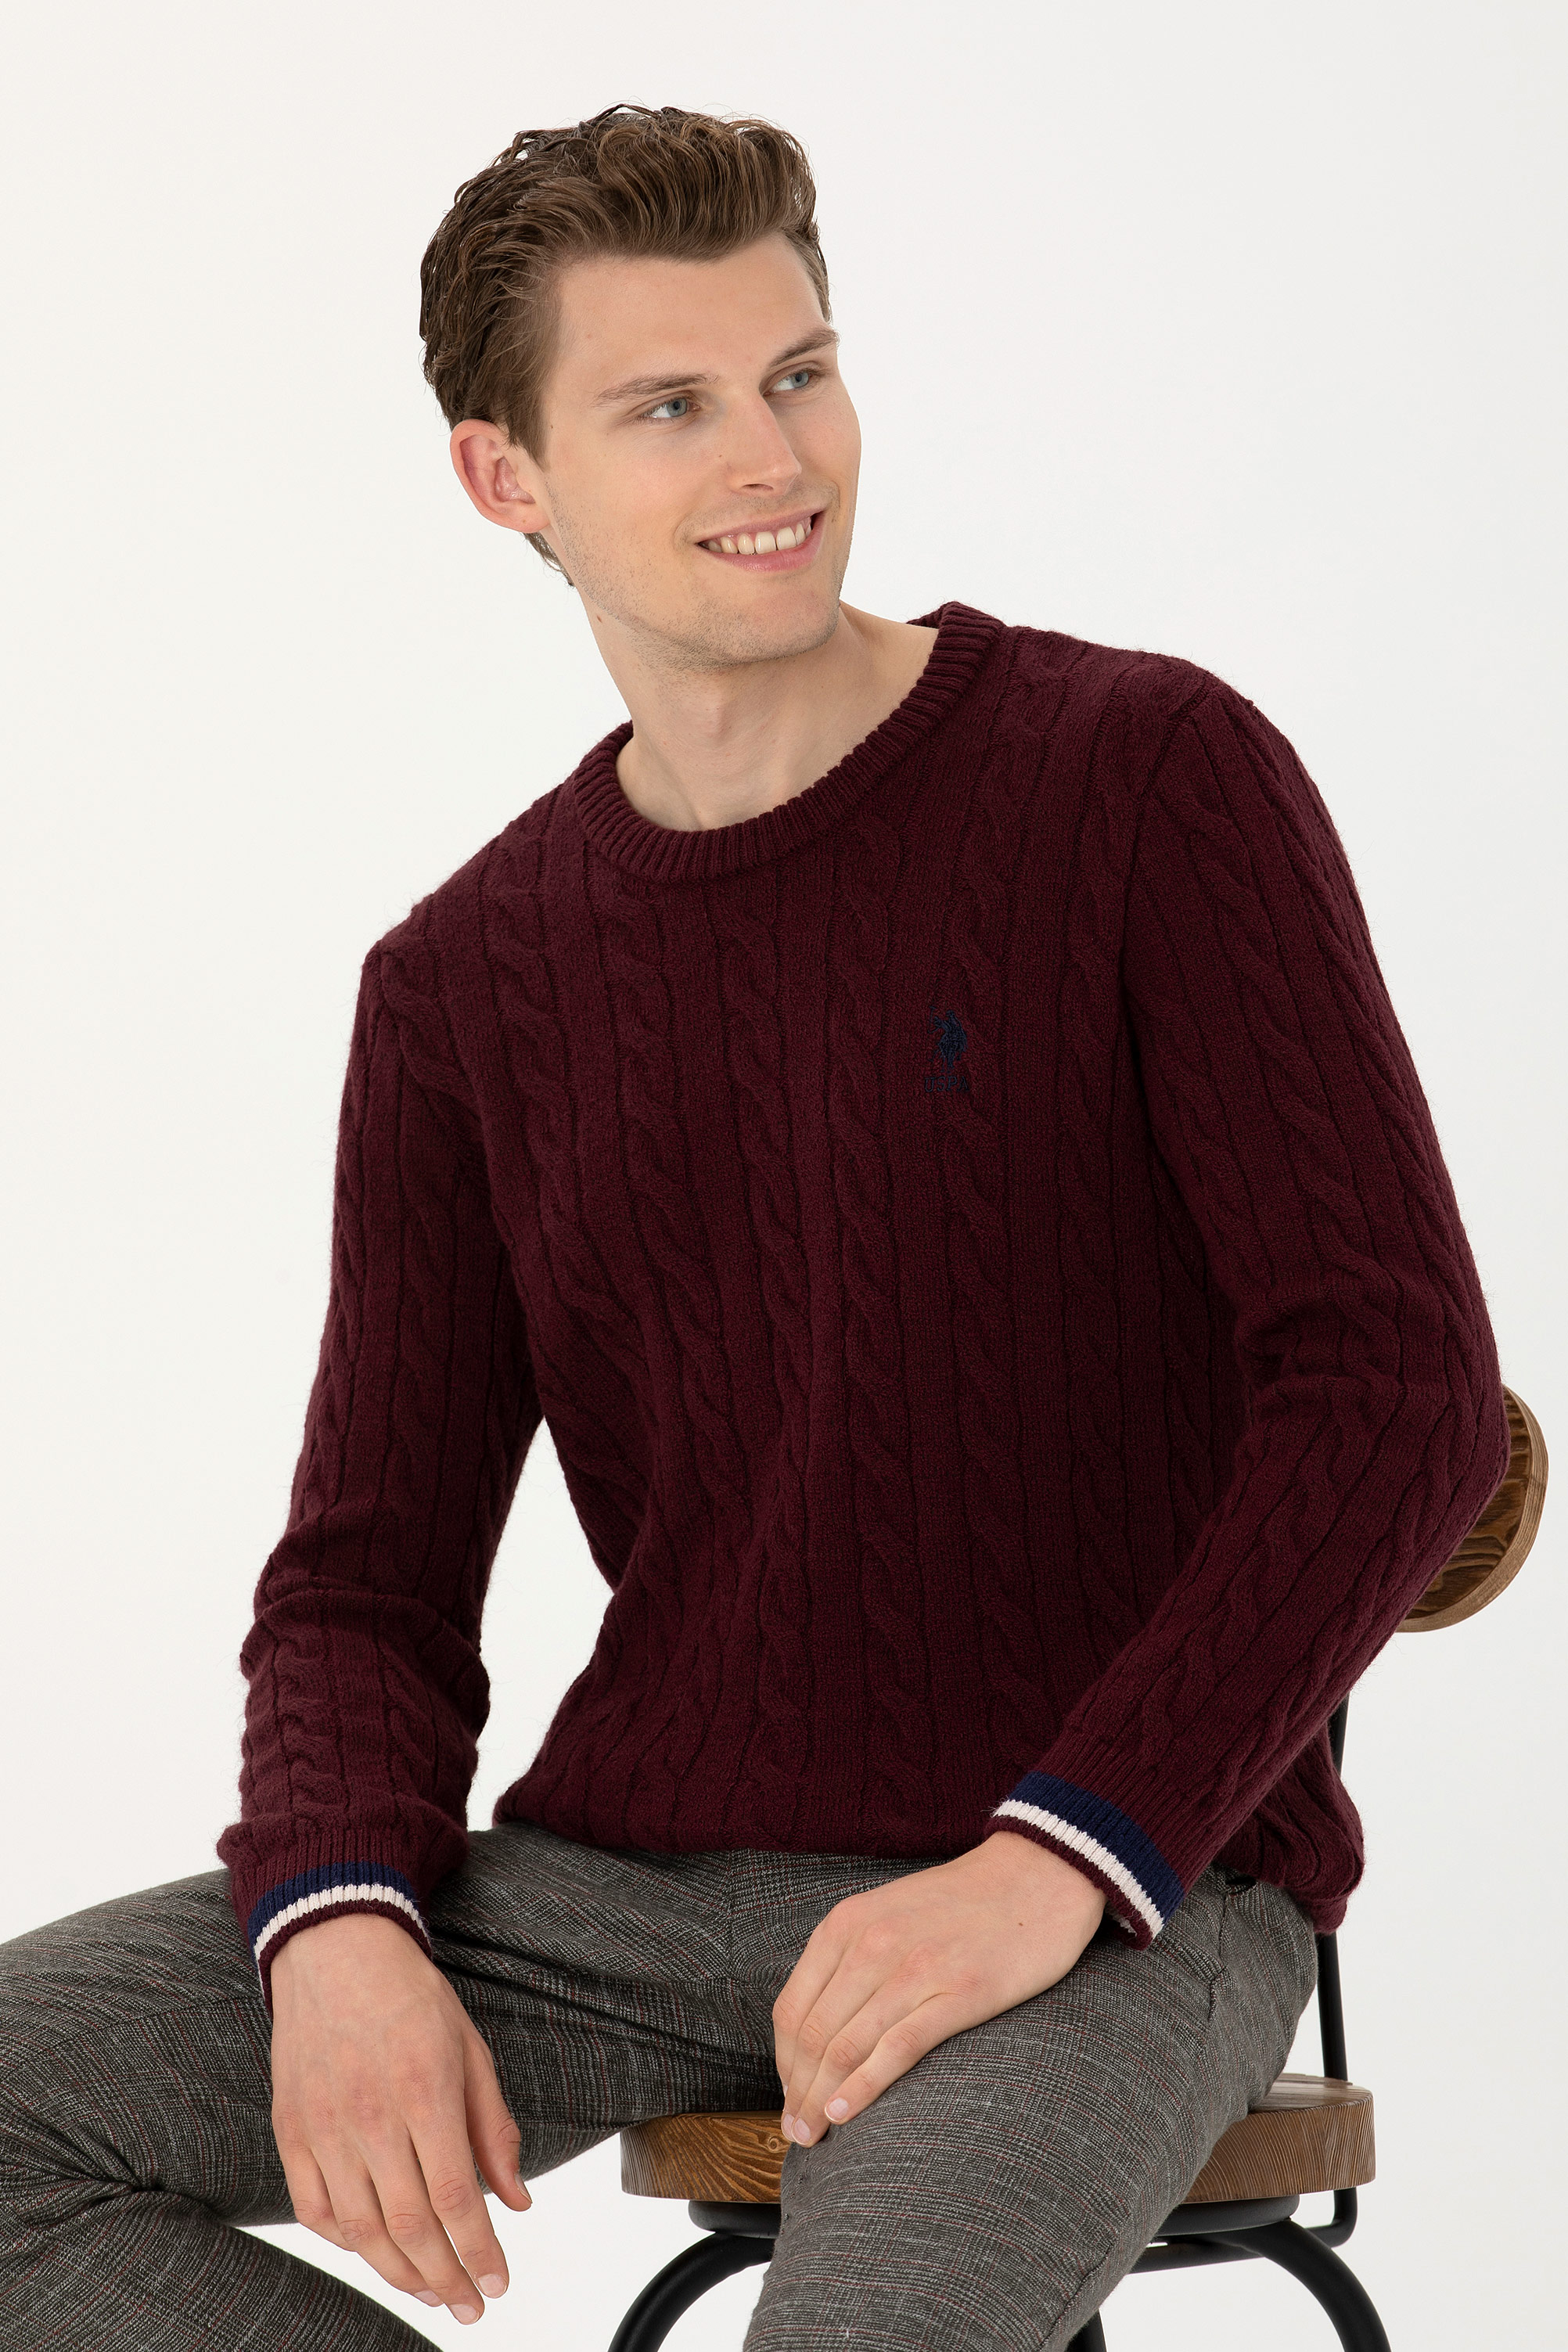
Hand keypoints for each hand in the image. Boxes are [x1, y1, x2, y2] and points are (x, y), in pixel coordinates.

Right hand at [270, 1912, 529, 2325]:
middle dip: (445, 2278)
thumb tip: (518, 2201)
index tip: (499, 2283)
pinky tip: (373, 2252)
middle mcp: (371, 2118)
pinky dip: (345, 2242)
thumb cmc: (411, 1998)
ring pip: (361, 2230)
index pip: (455, 2197)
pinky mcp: (291, 2131)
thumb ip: (494, 2129)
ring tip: (430, 2290)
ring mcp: (324, 2128)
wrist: (335, 1951)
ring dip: (399, 2272)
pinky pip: (314, 2209)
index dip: (479, 2251)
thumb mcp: (470, 2050)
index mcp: (425, 2093)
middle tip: (471, 2305)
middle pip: (409, 2225)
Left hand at [772, 1833, 1105, 2146]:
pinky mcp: (959, 1992)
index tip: (789, 2097)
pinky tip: (846, 2114)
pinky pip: (897, 2048)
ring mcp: (915, 1968)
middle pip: (814, 2035)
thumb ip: (853, 1956)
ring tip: (813, 2136)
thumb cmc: (963, 1902)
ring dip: (821, 2100)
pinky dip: (864, 2087)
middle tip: (796, 2132)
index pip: (792, 2009)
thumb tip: (821, 2025)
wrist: (1038, 1873)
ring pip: (847, 2047)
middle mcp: (871, 1943)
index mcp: (848, 1923)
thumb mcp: (889, 1912)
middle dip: (798, 2093)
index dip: (783, 2064)